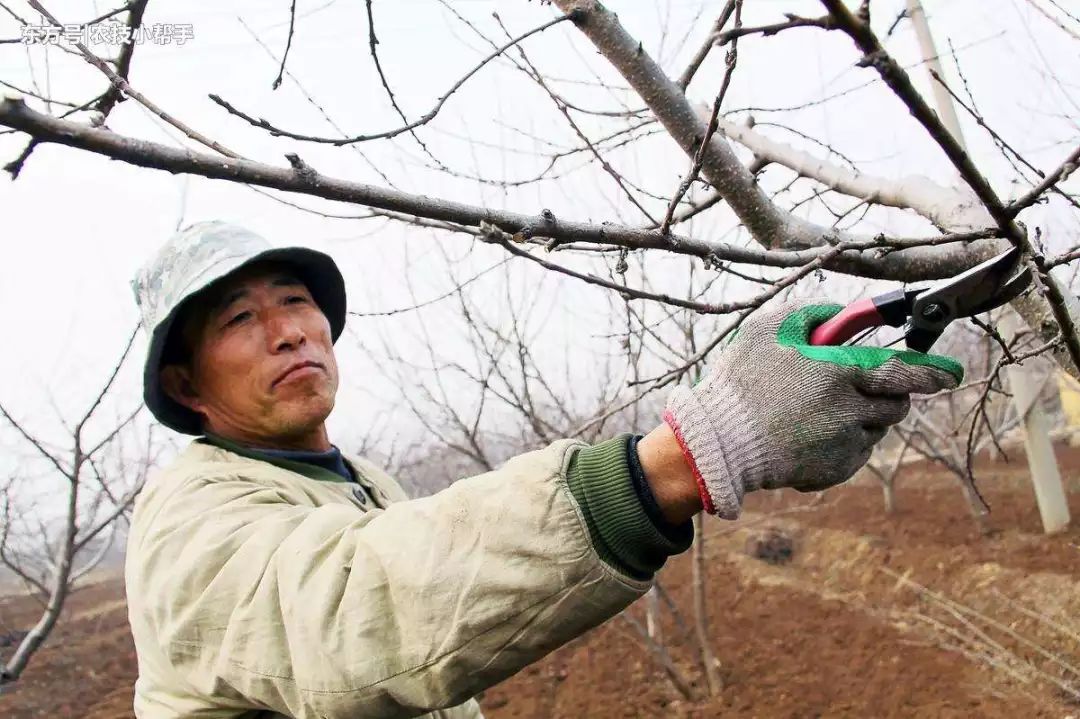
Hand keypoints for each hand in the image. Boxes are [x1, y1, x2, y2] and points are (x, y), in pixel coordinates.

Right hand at [662, 300, 962, 518]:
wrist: (718, 442)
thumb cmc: (740, 381)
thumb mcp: (769, 328)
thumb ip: (813, 312)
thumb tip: (843, 314)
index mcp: (839, 372)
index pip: (903, 371)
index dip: (930, 371)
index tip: (948, 373)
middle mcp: (850, 411)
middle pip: (897, 403)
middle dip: (897, 393)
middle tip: (880, 388)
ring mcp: (844, 445)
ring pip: (876, 428)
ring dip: (863, 415)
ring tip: (823, 409)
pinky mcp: (834, 470)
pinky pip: (855, 452)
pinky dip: (843, 440)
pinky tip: (810, 433)